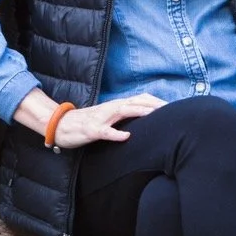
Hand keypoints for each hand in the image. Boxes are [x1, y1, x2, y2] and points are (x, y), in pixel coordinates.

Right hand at [50, 94, 166, 149]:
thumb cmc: (86, 123)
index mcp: (116, 106)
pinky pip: (104, 131)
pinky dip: (116, 134)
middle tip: (172, 110)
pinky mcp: (91, 130)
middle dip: (154, 105)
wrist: (60, 125)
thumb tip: (143, 118)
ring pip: (122, 111)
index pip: (140, 99)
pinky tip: (126, 137)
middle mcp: (110, 108)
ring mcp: (100, 118)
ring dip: (138, 112)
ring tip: (154, 114)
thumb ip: (124, 116)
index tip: (175, 107)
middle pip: (135, 102)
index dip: (157, 102)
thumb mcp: (108, 117)